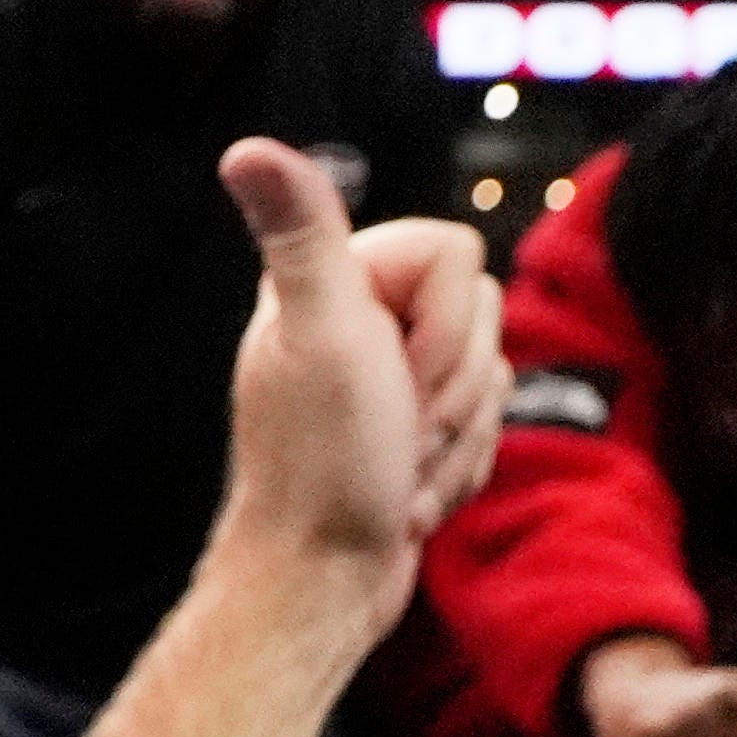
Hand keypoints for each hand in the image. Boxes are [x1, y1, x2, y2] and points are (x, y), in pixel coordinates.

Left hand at [211, 139, 473, 579]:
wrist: (324, 584)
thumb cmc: (322, 470)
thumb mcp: (320, 336)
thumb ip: (302, 236)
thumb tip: (246, 152)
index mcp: (334, 285)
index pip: (456, 253)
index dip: (443, 325)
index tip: (391, 377)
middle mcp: (357, 322)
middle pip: (480, 314)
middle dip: (451, 391)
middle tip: (392, 431)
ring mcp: (389, 380)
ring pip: (491, 373)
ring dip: (456, 439)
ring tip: (396, 469)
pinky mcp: (414, 430)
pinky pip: (487, 425)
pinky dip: (458, 470)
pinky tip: (409, 496)